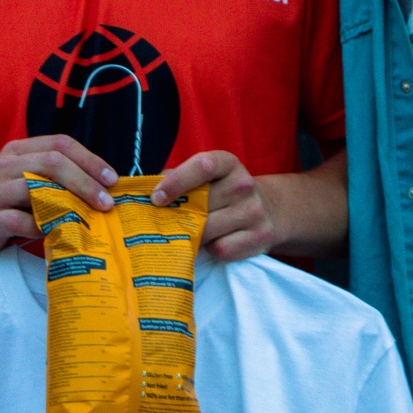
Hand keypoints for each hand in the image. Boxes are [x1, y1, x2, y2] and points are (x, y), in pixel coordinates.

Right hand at [0, 136, 118, 263]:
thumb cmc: (7, 207)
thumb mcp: (29, 184)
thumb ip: (56, 180)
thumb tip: (103, 188)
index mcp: (17, 151)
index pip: (59, 144)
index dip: (89, 159)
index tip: (112, 179)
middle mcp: (3, 165)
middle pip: (51, 162)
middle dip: (85, 181)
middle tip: (106, 201)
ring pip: (36, 188)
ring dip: (68, 204)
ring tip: (88, 218)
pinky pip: (22, 221)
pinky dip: (43, 228)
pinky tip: (55, 234)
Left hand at [152, 151, 273, 261]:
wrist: (266, 211)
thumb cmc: (221, 193)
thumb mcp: (205, 178)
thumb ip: (177, 178)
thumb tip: (147, 191)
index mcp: (228, 163)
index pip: (203, 166)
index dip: (177, 181)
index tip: (156, 198)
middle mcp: (244, 184)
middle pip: (201, 204)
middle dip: (178, 216)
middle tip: (162, 224)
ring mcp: (255, 211)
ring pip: (208, 229)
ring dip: (192, 235)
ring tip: (188, 234)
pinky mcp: (260, 236)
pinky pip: (221, 248)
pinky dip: (210, 249)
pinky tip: (210, 243)